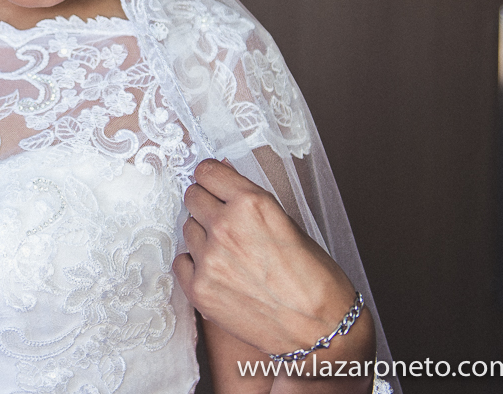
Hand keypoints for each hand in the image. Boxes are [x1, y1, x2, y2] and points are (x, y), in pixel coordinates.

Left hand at [172, 159, 357, 357]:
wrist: (321, 331)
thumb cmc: (314, 279)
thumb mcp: (288, 224)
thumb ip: (250, 201)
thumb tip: (224, 178)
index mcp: (252, 204)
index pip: (207, 171)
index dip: (211, 178)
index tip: (213, 184)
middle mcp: (226, 227)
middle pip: (192, 197)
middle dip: (206, 205)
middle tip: (223, 221)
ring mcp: (209, 259)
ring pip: (188, 229)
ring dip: (203, 236)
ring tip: (230, 255)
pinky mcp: (199, 289)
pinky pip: (182, 262)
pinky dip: (195, 265)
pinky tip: (218, 273)